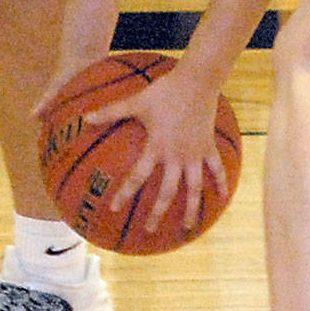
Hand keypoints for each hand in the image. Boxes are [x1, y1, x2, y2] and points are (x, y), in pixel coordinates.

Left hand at [85, 63, 228, 234]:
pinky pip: (216, 168)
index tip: (114, 209)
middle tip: (150, 229)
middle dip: (158, 212)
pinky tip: (224, 195)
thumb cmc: (165, 91)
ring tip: (188, 227)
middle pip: (167, 191)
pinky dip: (221, 182)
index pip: (138, 176)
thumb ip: (111, 111)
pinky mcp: (208, 146)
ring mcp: (194, 153)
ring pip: (194, 188)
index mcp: (157, 147)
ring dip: (191, 208)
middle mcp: (176, 156)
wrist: (197, 80)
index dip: (125, 193)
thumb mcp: (136, 101)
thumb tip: (85, 118)